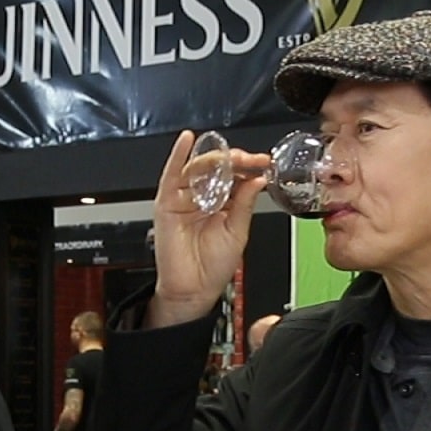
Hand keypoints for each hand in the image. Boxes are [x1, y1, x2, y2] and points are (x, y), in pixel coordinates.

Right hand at [147, 131, 271, 328]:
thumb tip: (257, 180)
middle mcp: (203, 197)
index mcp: (222, 203)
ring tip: (231, 157)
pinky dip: (178, 155)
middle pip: (218, 168)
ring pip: (199, 168)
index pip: (235, 176)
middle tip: (251, 159)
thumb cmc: (213, 267)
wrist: (194, 290)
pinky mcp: (167, 202)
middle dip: (236, 160)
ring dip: (216, 159)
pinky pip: (171, 174)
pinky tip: (187, 140)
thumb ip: (245, 204)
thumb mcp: (238, 232)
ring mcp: (184, 198)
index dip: (249, 167)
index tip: (264, 163)